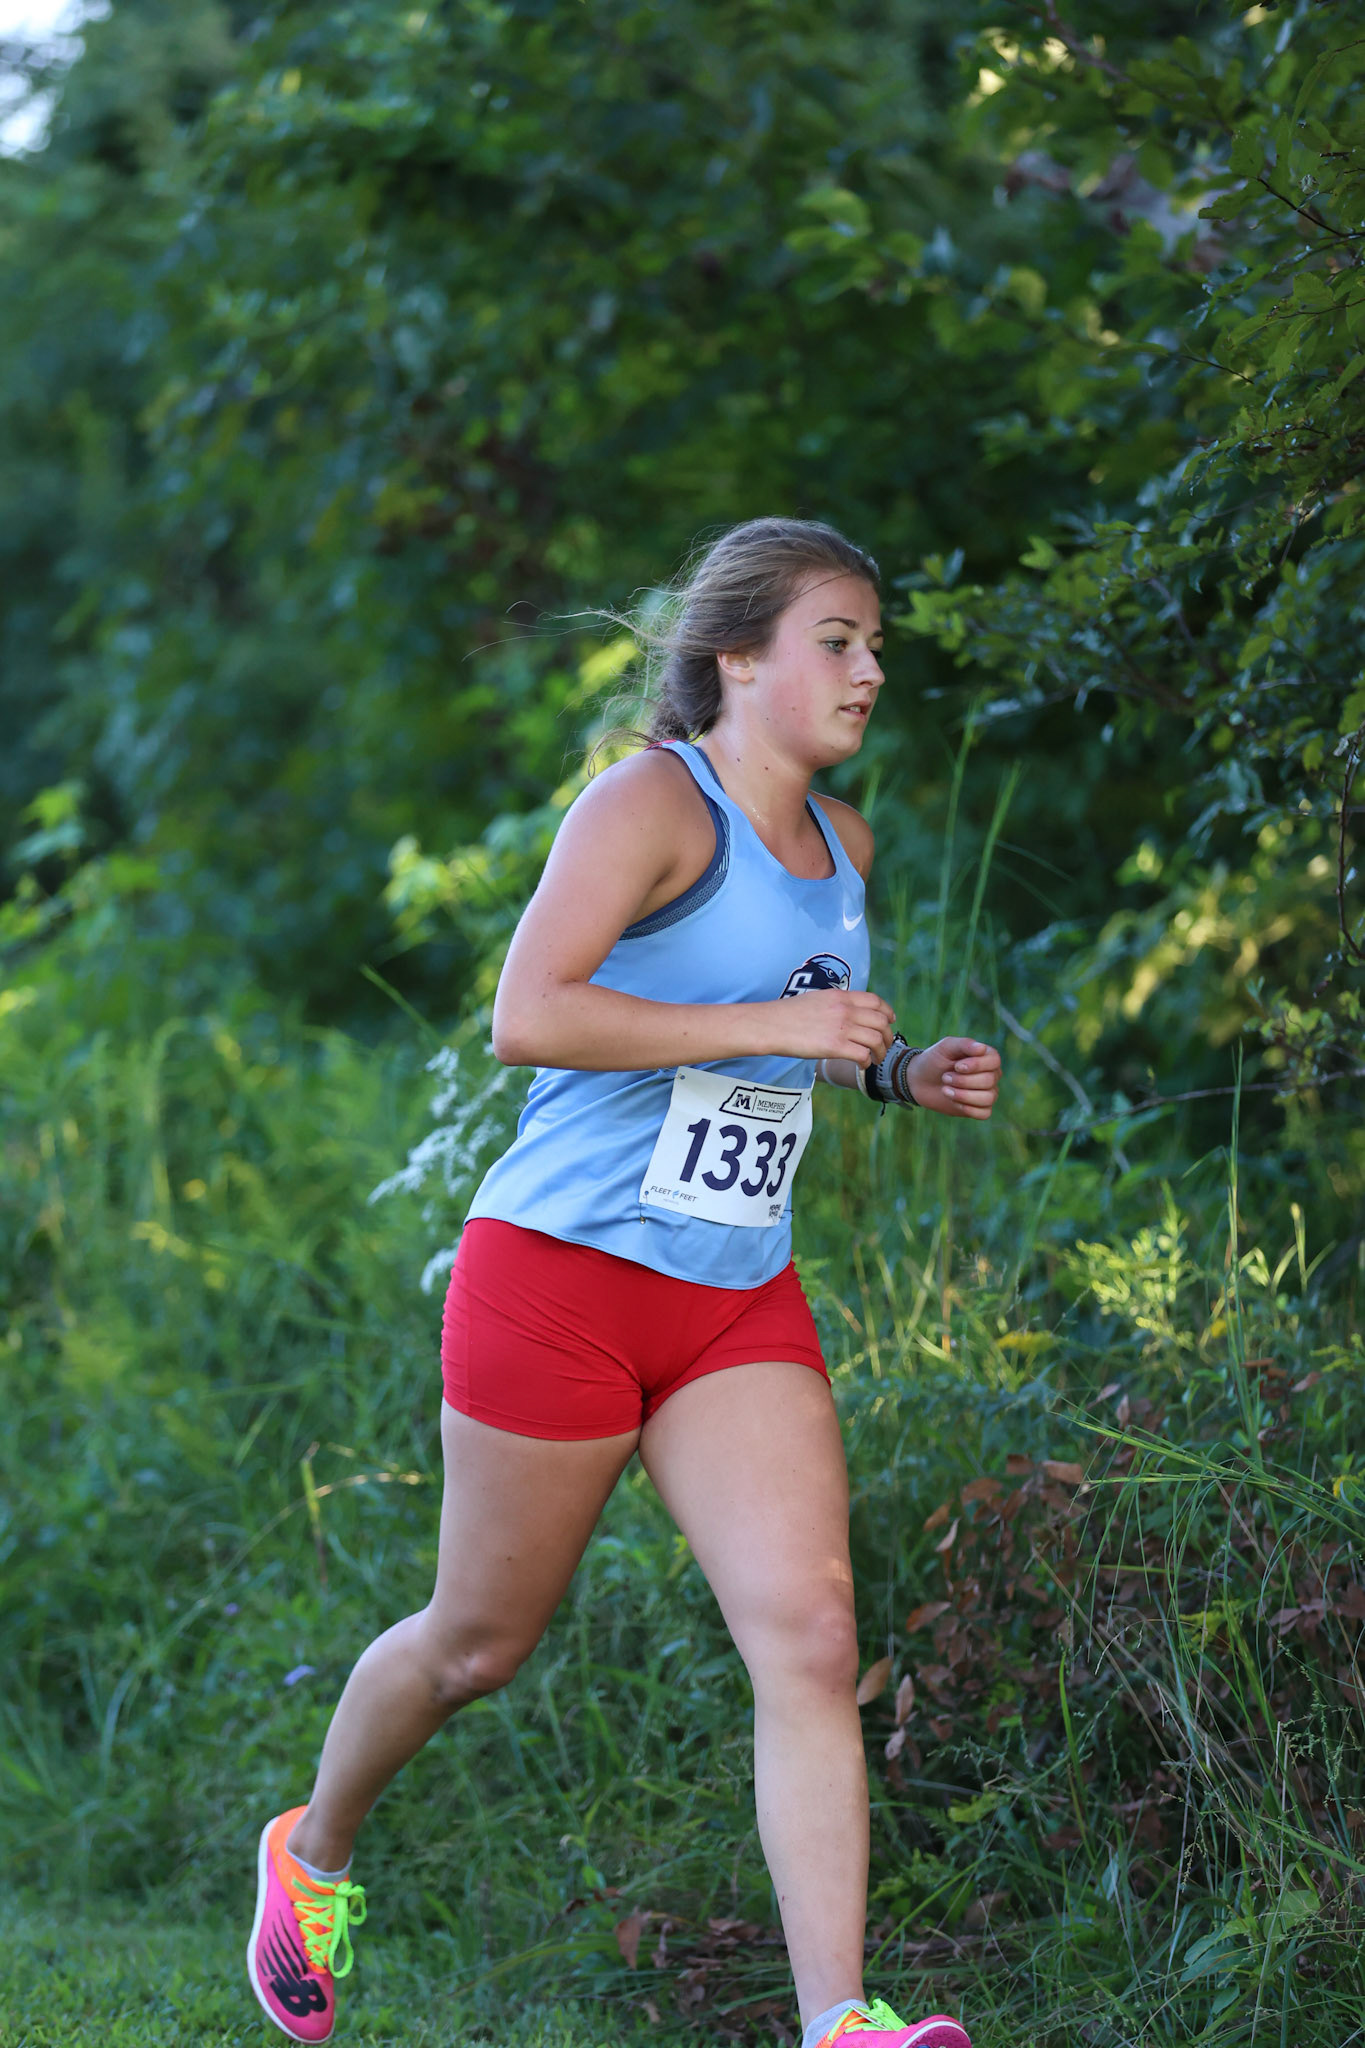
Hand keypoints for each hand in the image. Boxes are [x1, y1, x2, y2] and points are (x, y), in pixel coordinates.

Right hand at [767, 988, 896, 1065]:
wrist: (771, 1025)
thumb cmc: (788, 1014)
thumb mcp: (817, 999)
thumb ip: (837, 1004)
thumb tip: (850, 1012)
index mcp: (841, 996)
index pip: (876, 1001)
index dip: (887, 1012)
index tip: (890, 1021)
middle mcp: (845, 1010)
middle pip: (880, 1021)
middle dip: (887, 1036)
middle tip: (884, 1046)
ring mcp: (841, 1027)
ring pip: (876, 1039)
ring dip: (881, 1052)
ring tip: (876, 1059)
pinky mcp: (835, 1046)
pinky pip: (863, 1055)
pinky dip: (867, 1061)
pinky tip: (862, 1065)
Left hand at [906, 1037, 1000, 1118]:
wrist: (919, 1081)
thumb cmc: (935, 1060)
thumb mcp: (946, 1047)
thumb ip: (964, 1044)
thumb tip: (982, 1048)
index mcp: (986, 1056)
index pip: (994, 1060)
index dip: (977, 1065)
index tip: (957, 1066)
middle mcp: (991, 1074)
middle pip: (989, 1080)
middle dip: (963, 1081)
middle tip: (945, 1077)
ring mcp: (987, 1092)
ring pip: (988, 1098)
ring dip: (964, 1095)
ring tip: (945, 1090)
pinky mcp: (979, 1108)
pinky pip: (984, 1113)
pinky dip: (968, 1109)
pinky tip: (954, 1102)